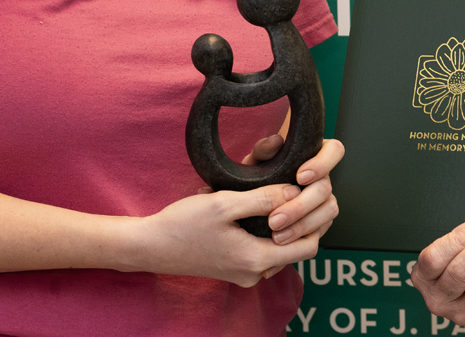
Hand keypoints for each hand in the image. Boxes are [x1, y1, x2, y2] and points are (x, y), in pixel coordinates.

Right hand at [119, 138, 342, 285]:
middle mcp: (254, 274)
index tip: (305, 195)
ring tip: (272, 195)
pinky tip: (255, 209)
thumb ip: (263, 198)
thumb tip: (294, 190)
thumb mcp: (224, 202)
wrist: (151, 245)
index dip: (313, 220)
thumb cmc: (183, 223)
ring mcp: (244, 274)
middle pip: (296, 248)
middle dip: (299, 219)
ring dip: (281, 224)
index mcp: (256, 260)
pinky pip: (263, 250)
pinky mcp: (235, 268)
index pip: (308, 247)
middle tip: (290, 191)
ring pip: (279, 248)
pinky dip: (265, 231)